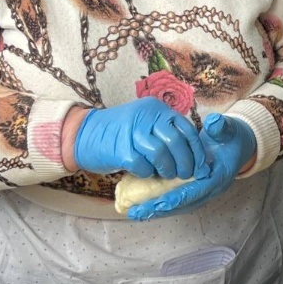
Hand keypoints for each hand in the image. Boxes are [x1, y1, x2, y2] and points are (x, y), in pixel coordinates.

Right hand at [73, 99, 203, 178]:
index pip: (186, 128)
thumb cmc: (118, 132)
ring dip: (167, 169)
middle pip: (176, 141)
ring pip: (161, 154)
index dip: (196, 149)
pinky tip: (145, 173)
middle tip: (185, 174)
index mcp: (156, 109)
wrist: (82, 134)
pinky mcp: (121, 150)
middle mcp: (146, 116)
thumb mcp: (144, 123)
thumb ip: (165, 132)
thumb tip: (191, 154)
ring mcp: (132, 131)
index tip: (200, 165)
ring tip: (166, 175)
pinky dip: (147, 173)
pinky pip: (143, 166)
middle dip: (185, 162)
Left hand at [128, 114, 258, 219]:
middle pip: (184, 204)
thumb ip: (221, 127)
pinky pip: (177, 201)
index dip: (177, 197)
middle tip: (137, 212)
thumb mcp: (228, 129)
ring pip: (179, 206)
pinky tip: (142, 206)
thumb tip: (214, 123)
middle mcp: (210, 189)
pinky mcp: (195, 190)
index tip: (157, 203)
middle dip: (160, 209)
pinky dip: (160, 205)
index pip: (196, 190)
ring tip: (135, 213)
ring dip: (157, 211)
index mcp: (218, 176)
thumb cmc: (230, 136)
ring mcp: (203, 192)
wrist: (237, 144)